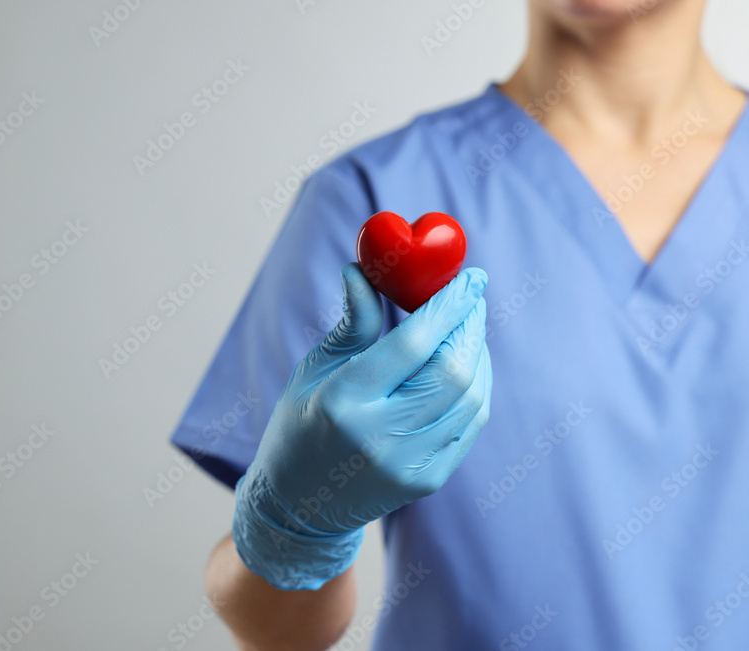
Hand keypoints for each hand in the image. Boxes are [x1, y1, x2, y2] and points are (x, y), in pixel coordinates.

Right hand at [232, 263, 490, 589]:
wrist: (299, 506)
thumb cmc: (300, 424)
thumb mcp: (314, 369)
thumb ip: (353, 322)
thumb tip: (365, 269)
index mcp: (343, 401)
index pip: (412, 344)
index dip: (448, 305)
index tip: (470, 276)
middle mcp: (380, 436)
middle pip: (452, 371)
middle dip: (470, 326)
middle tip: (471, 296)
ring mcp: (409, 464)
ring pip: (470, 397)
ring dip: (477, 354)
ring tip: (466, 328)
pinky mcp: (428, 481)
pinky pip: (470, 424)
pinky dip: (476, 387)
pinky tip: (465, 366)